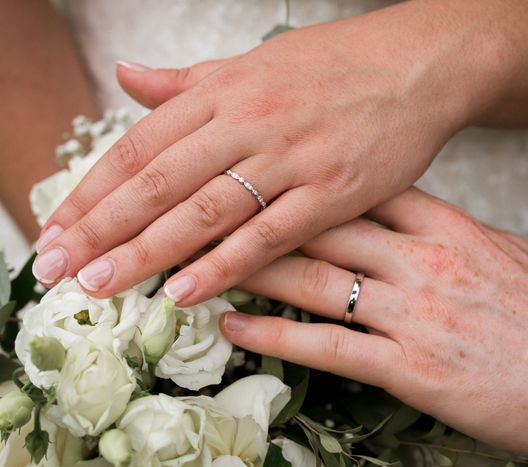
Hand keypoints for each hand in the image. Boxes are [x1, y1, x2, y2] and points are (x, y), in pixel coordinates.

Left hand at [32, 1, 500, 304]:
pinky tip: (186, 290)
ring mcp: (290, 157)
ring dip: (147, 251)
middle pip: (159, 182)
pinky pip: (270, 233)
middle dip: (102, 228)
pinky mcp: (332, 191)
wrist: (416, 66)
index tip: (59, 228)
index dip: (93, 190)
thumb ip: (190, 81)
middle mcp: (248, 122)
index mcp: (224, 90)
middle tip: (58, 268)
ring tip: (102, 285)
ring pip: (205, 210)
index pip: (140, 146)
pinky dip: (225, 263)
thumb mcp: (255, 62)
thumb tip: (128, 78)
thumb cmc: (336, 66)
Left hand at [219, 188, 527, 458]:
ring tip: (204, 266)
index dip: (302, 184)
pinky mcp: (408, 367)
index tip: (261, 180)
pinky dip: (273, 334)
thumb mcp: (496, 249)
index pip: (359, 192)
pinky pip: (326, 345)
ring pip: (314, 282)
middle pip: (323, 230)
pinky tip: (235, 325)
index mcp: (445, 226)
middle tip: (211, 214)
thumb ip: (441, 228)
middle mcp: (422, 261)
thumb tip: (400, 211)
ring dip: (250, 272)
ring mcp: (412, 313)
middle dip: (260, 221)